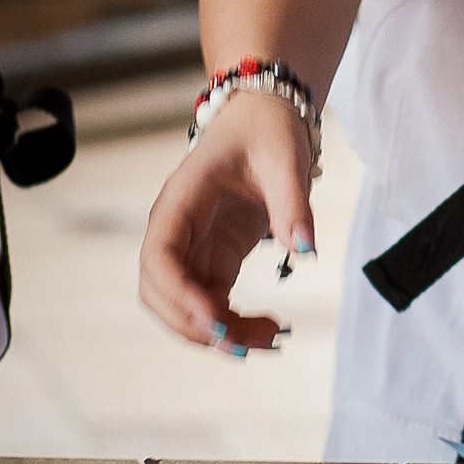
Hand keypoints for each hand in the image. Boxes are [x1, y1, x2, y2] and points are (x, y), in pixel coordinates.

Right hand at [136, 94, 315, 353]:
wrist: (265, 117)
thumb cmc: (267, 131)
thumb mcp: (285, 160)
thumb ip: (292, 204)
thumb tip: (305, 251)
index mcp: (180, 201)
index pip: (158, 256)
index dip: (178, 293)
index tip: (214, 318)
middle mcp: (175, 230)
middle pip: (160, 293)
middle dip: (195, 325)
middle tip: (246, 346)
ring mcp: (191, 249)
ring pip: (183, 306)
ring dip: (216, 332)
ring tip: (269, 340)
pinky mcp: (212, 260)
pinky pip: (211, 304)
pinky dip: (232, 324)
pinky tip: (269, 329)